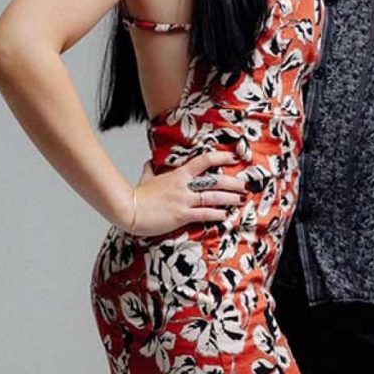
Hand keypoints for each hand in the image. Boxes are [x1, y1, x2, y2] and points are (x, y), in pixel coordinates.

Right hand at [126, 150, 244, 236]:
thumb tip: (148, 163)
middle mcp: (184, 186)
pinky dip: (216, 214)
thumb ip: (150, 170)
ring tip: (241, 199)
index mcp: (178, 175)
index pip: (203, 161)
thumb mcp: (145, 178)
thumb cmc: (137, 196)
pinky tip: (225, 215)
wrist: (129, 210)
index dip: (220, 158)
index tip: (233, 158)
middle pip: (214, 180)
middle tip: (244, 184)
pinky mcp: (181, 215)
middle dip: (232, 182)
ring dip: (229, 198)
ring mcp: (183, 200)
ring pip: (213, 197)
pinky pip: (204, 214)